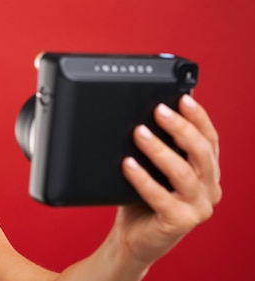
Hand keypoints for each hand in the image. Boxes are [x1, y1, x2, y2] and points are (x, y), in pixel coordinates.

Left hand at [116, 94, 220, 265]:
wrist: (132, 238)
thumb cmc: (141, 198)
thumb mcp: (154, 168)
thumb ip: (158, 145)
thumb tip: (146, 112)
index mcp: (207, 172)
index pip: (210, 139)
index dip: (198, 117)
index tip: (182, 98)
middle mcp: (209, 189)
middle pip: (202, 153)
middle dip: (180, 128)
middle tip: (158, 110)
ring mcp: (197, 208)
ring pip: (183, 173)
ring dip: (159, 149)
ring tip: (138, 132)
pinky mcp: (180, 223)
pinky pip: (160, 196)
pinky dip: (143, 178)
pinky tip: (127, 164)